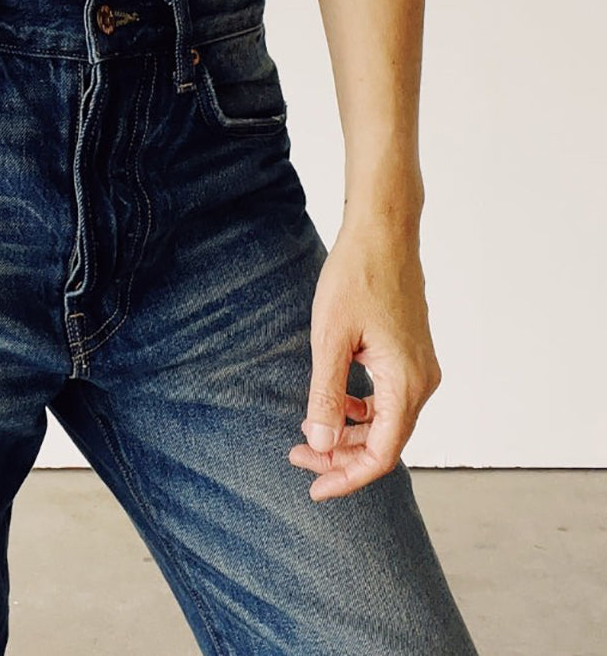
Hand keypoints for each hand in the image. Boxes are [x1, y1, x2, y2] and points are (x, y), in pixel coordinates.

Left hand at [288, 217, 441, 500]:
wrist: (384, 231)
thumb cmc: (356, 277)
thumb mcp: (331, 339)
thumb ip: (326, 395)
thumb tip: (321, 446)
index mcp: (406, 383)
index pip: (382, 454)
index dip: (347, 477)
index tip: (314, 489)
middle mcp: (422, 381)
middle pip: (385, 442)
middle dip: (342, 458)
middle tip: (299, 459)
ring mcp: (421, 367)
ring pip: (387, 421)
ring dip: (350, 435)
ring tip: (309, 435)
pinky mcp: (412, 354)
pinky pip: (390, 399)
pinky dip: (361, 411)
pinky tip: (332, 404)